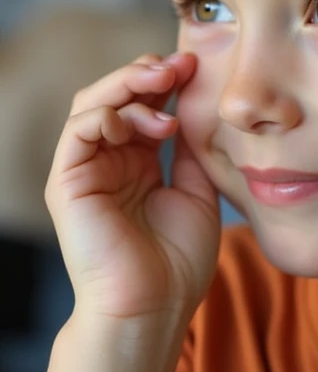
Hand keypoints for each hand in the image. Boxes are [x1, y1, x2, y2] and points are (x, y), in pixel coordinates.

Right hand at [45, 51, 219, 323]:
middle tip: (179, 63)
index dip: (166, 80)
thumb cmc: (178, 261)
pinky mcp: (67, 182)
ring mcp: (85, 170)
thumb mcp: (197, 192)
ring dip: (128, 85)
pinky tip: (146, 123)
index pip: (143, 104)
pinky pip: (78, 130)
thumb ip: (191, 150)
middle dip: (146, 72)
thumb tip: (196, 105)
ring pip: (92, 103)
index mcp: (137, 162)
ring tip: (164, 83)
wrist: (155, 307)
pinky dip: (108, 114)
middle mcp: (107, 160)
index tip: (196, 65)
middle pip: (114, 95)